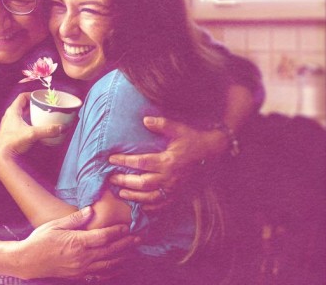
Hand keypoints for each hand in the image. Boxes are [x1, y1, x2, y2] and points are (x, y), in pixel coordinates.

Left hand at [0, 92, 64, 159]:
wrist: (2, 156)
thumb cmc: (13, 142)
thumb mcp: (32, 134)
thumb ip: (47, 130)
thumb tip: (61, 128)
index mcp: (13, 112)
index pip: (22, 97)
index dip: (31, 95)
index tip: (41, 97)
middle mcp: (9, 116)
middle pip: (22, 106)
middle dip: (33, 105)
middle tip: (43, 106)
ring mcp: (9, 125)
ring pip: (21, 115)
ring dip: (30, 114)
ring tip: (41, 116)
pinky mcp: (10, 133)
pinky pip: (20, 123)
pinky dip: (28, 123)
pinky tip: (34, 128)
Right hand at [15, 207, 138, 279]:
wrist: (28, 261)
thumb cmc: (40, 241)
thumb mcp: (56, 225)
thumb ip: (75, 219)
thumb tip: (91, 210)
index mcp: (77, 242)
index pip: (104, 237)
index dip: (118, 232)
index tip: (127, 227)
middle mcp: (82, 257)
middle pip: (111, 251)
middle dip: (126, 244)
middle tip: (139, 239)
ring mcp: (82, 269)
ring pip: (109, 264)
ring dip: (123, 257)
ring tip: (133, 251)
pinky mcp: (79, 276)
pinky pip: (100, 276)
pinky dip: (112, 271)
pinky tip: (118, 266)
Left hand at [108, 116, 224, 209]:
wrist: (214, 152)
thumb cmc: (194, 139)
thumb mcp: (179, 129)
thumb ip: (162, 125)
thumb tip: (145, 119)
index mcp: (168, 161)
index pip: (141, 162)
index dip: (124, 161)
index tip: (111, 159)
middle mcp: (170, 177)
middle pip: (142, 183)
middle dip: (125, 181)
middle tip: (112, 179)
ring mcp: (175, 188)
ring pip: (151, 197)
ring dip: (134, 196)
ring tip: (121, 193)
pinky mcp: (180, 194)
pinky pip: (164, 205)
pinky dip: (151, 207)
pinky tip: (141, 205)